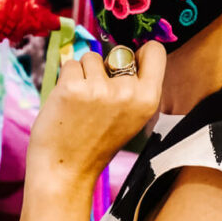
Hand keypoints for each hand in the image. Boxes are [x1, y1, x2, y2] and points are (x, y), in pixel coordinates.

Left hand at [25, 42, 166, 185]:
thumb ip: (135, 88)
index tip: (125, 66)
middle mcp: (128, 91)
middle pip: (119, 53)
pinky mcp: (73, 87)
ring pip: (91, 57)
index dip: (138, 54)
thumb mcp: (132, 117)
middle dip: (106, 68)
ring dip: (84, 74)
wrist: (66, 169)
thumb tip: (127, 54)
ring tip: (81, 104)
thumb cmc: (96, 142)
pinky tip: (67, 103)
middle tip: (98, 100)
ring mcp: (100, 89)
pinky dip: (66, 79)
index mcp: (149, 99)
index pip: (155, 51)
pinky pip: (70, 64)